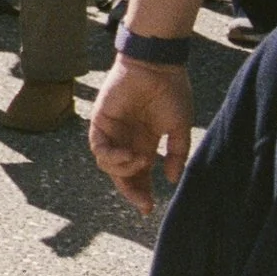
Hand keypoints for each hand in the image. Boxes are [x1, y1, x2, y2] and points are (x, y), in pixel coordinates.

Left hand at [88, 57, 196, 215]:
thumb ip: (175, 154)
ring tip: (141, 160)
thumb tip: (172, 179)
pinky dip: (111, 156)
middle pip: (121, 174)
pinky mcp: (100, 120)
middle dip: (131, 191)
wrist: (157, 66)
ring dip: (124, 170)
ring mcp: (112, 131)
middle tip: (143, 202)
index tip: (149, 209)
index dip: (142, 191)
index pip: (139, 175)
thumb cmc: (171, 92)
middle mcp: (126, 140)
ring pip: (107, 165)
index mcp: (144, 143)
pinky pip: (98, 147)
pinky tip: (129, 155)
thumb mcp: (178, 128)